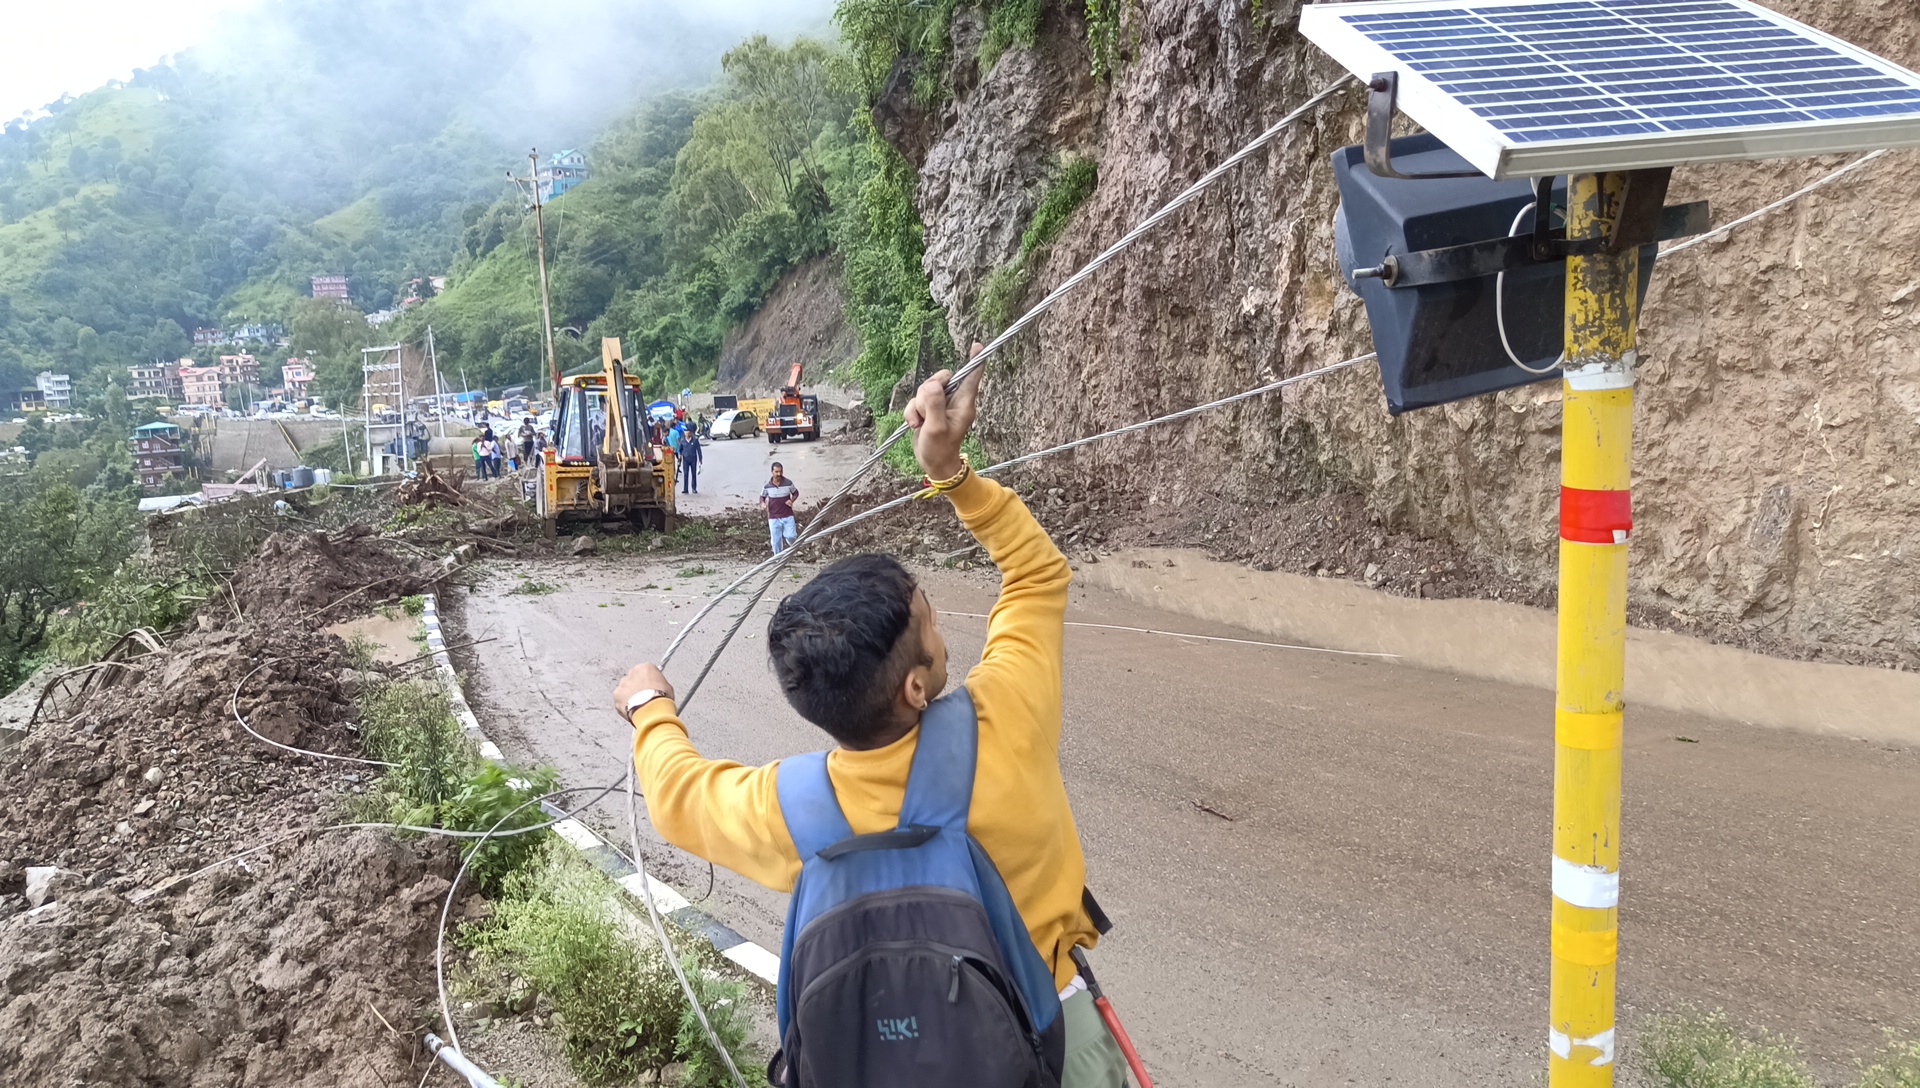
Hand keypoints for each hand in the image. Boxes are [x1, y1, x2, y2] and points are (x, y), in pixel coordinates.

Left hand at [613, 663, 674, 721]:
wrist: (651, 710)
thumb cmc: (661, 698)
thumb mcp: (668, 687)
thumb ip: (660, 683)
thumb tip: (659, 687)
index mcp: (646, 667)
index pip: (646, 671)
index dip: (649, 681)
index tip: (651, 688)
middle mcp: (633, 672)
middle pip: (634, 678)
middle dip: (637, 686)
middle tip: (643, 696)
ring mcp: (623, 683)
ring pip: (625, 688)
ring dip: (629, 694)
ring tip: (637, 704)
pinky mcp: (616, 694)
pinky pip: (619, 698)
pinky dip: (624, 703)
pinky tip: (632, 709)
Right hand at [905, 342, 983, 480]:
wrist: (933, 464)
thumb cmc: (940, 449)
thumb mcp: (937, 428)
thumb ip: (934, 405)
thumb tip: (932, 385)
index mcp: (964, 404)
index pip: (972, 377)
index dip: (975, 360)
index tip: (978, 345)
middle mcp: (954, 401)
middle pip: (941, 378)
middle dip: (928, 391)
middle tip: (925, 410)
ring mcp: (940, 404)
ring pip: (925, 389)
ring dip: (918, 405)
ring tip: (920, 422)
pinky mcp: (928, 409)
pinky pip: (916, 400)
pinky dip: (912, 411)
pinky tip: (915, 425)